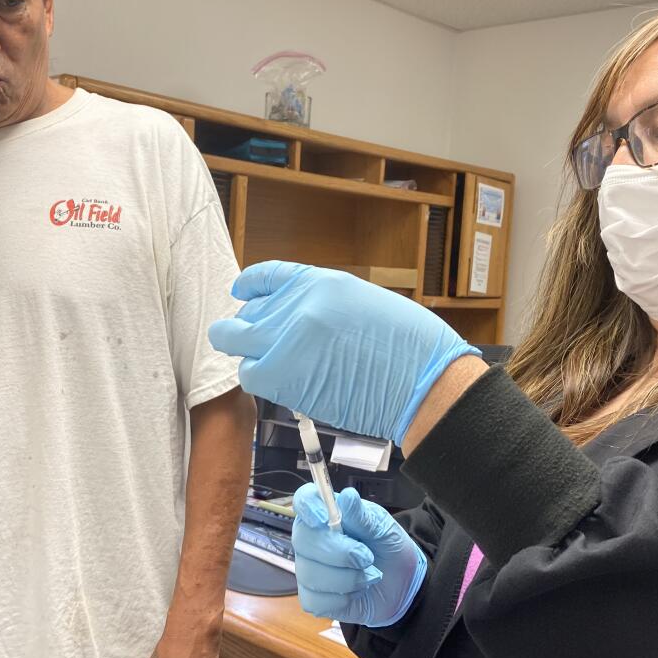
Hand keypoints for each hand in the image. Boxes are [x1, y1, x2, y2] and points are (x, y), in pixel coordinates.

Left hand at [208, 261, 479, 444]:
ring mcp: (286, 340)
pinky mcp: (283, 377)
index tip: (243, 294)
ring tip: (273, 365)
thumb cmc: (407, 346)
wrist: (421, 381)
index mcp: (320, 283)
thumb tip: (294, 317)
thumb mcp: (361, 302)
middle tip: (255, 341)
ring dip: (250, 355)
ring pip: (236, 345)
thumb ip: (321, 305)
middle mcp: (297, 306)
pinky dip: (259, 379)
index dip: (249, 288)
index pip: (265, 276)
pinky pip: (250, 376)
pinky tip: (280, 381)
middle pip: (242, 317)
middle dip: (243, 329)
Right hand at [292, 485, 426, 626]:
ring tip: (369, 576)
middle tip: (366, 557)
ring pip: (310, 574)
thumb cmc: (389, 549)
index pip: (304, 500)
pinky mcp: (312, 597)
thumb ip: (364, 517)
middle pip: (303, 540)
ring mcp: (309, 568)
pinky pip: (315, 600)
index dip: (307, 507)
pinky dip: (342, 599)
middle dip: (339, 553)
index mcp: (328, 514)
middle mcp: (312, 539)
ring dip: (348, 579)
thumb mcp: (384, 530)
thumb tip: (347, 496)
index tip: (323, 518)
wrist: (403, 585)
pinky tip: (356, 593)